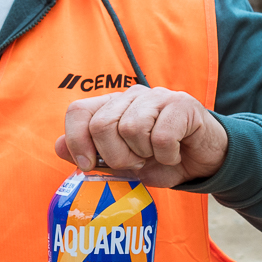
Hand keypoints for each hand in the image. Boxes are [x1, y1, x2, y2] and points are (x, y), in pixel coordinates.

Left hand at [54, 85, 228, 188]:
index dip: (76, 140)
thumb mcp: (123, 164)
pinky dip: (166, 156)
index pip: (78, 111)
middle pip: (102, 125)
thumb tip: (58, 147)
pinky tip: (174, 154)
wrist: (204, 160)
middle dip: (115, 156)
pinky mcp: (181, 104)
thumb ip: (92, 155)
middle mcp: (131, 96)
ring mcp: (157, 96)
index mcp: (112, 106)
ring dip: (144, 155)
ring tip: (156, 156)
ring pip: (131, 129)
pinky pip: (161, 138)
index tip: (87, 165)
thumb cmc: (160, 160)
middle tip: (135, 163)